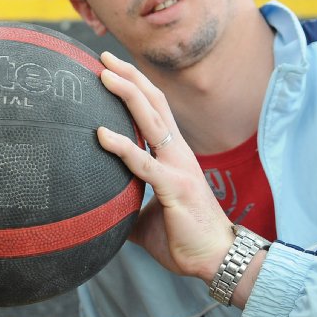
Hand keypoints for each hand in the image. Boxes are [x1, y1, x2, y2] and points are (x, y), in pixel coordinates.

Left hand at [95, 52, 233, 283]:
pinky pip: (143, 163)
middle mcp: (177, 153)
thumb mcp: (147, 217)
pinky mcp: (174, 187)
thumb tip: (100, 213)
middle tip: (104, 57)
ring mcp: (177, 167)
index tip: (111, 69)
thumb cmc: (184, 238)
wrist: (215, 260)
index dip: (134, 87)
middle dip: (129, 76)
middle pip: (153, 103)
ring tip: (103, 74)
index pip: (153, 111)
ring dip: (127, 94)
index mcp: (173, 155)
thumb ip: (127, 205)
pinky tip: (101, 133)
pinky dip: (121, 146)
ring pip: (151, 120)